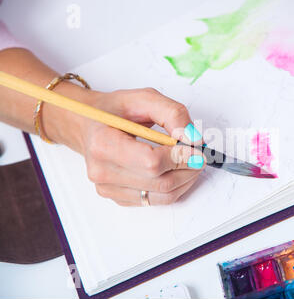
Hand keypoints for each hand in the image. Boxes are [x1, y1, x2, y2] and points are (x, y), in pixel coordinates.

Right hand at [64, 88, 205, 205]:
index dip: (180, 157)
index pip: (152, 162)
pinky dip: (173, 187)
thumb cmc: (114, 111)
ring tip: (190, 162)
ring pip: (162, 196)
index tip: (196, 148)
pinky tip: (174, 171)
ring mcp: (108, 188)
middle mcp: (102, 171)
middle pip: (161, 182)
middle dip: (188, 169)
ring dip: (185, 180)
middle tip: (199, 155)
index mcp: (104, 144)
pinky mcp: (117, 198)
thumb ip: (172, 114)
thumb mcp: (144, 98)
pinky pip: (156, 200)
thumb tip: (193, 138)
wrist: (88, 124)